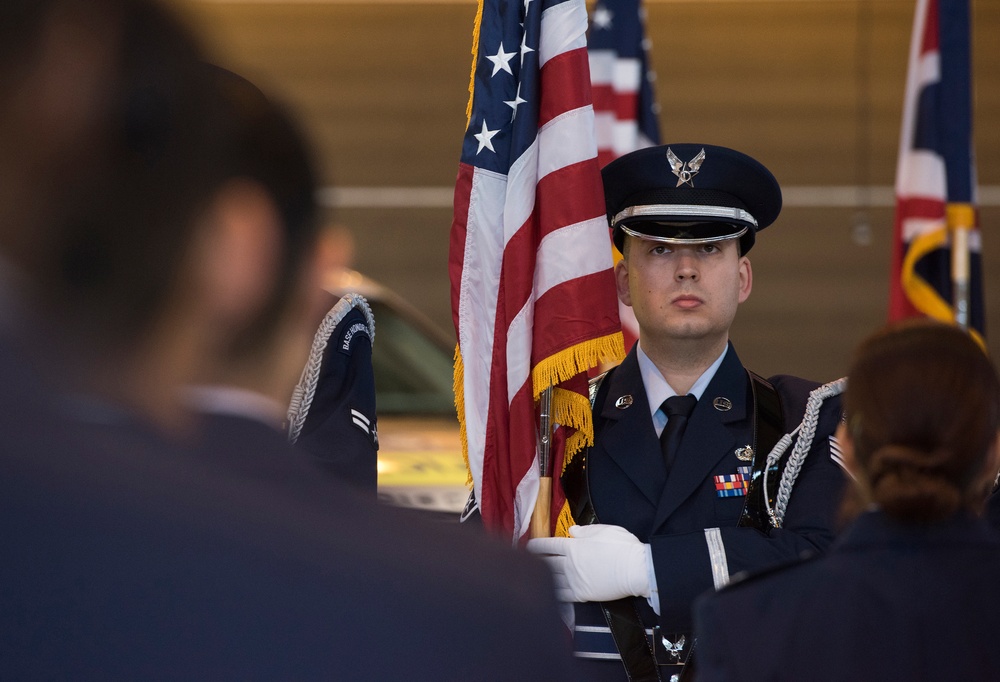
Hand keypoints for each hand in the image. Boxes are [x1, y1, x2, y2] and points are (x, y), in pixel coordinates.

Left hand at [526, 524, 650, 601]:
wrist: (636, 569)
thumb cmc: (622, 547)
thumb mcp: (604, 530)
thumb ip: (585, 531)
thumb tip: (571, 531)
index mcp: (573, 547)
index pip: (549, 545)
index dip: (537, 545)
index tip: (528, 546)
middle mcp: (570, 564)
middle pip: (547, 563)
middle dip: (536, 562)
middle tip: (527, 562)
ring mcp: (575, 580)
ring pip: (552, 579)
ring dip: (542, 577)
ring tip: (534, 578)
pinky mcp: (583, 595)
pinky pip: (563, 595)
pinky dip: (554, 593)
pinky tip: (548, 592)